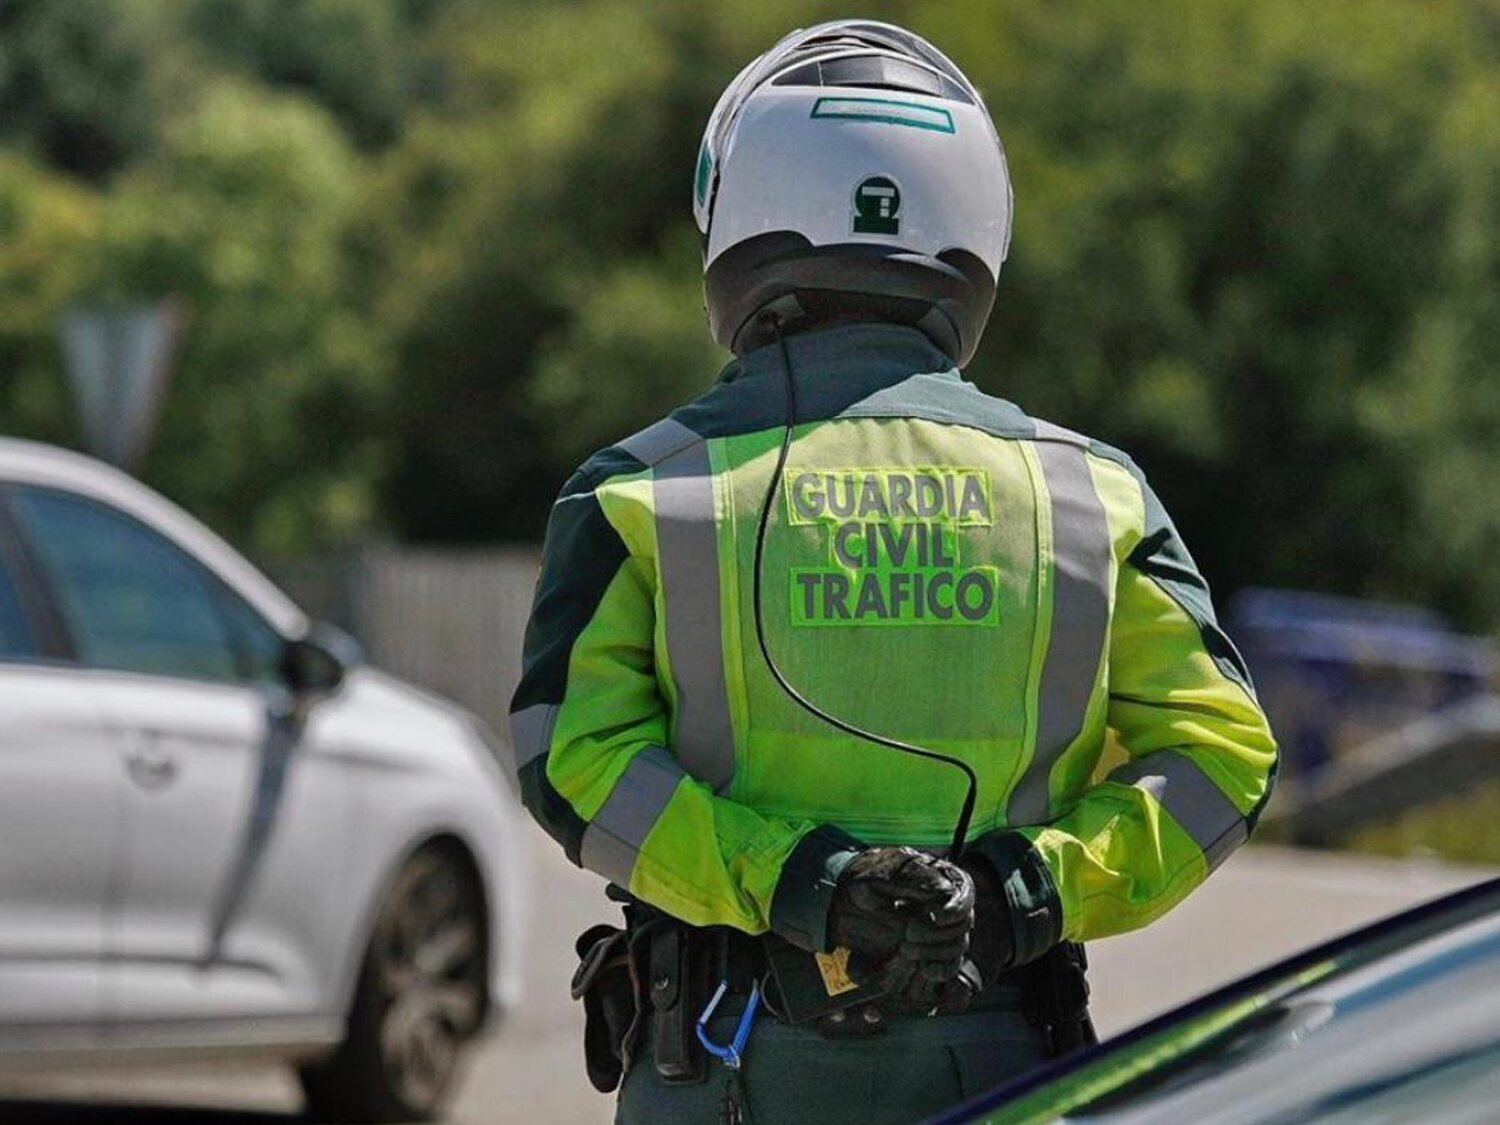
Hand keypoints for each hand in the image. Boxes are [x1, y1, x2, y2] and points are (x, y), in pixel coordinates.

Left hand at [826, 847, 975, 1007]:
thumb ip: (914, 878)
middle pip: (963, 925)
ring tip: (904, 950)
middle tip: (908, 933)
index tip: (938, 916)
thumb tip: (944, 892)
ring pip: (956, 948)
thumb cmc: (862, 879)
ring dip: (934, 953)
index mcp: (938, 878)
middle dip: (938, 934)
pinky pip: (946, 969)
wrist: (839, 902)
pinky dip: (938, 972)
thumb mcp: (882, 872)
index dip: (957, 907)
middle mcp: (944, 906)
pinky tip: (923, 971)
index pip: (965, 892)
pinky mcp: (928, 954)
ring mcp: (938, 932)